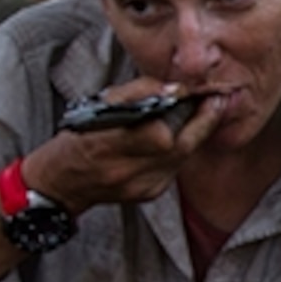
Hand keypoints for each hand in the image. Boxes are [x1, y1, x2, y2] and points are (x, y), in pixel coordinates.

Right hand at [33, 84, 225, 210]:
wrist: (62, 184)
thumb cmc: (78, 137)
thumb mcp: (98, 106)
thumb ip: (137, 94)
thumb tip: (174, 88)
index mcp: (108, 144)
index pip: (159, 132)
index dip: (184, 111)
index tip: (202, 93)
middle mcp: (127, 171)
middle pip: (180, 146)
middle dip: (204, 121)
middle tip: (219, 100)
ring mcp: (141, 186)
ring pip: (182, 157)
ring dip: (196, 133)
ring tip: (205, 111)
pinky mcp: (149, 194)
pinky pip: (174, 168)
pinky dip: (180, 149)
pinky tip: (181, 134)